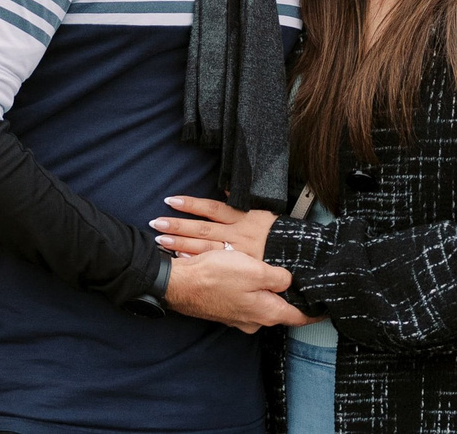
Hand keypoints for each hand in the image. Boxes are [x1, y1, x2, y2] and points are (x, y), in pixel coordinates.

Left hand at [152, 195, 275, 259]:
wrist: (300, 255)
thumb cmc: (281, 232)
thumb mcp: (265, 210)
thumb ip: (243, 200)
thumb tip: (227, 187)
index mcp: (243, 217)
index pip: (212, 208)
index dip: (191, 204)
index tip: (171, 200)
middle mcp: (237, 234)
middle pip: (202, 229)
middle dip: (178, 226)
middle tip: (156, 223)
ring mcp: (236, 253)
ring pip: (204, 248)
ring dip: (181, 245)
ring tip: (160, 241)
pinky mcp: (239, 268)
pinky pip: (215, 266)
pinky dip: (197, 263)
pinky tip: (179, 261)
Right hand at [161, 243, 301, 332]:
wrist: (180, 283)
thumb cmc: (216, 276)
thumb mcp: (255, 270)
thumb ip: (278, 277)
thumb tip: (290, 280)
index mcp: (266, 312)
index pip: (299, 318)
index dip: (315, 312)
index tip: (327, 307)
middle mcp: (254, 320)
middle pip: (281, 309)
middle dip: (291, 297)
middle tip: (302, 280)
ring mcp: (238, 317)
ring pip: (262, 303)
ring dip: (268, 290)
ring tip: (275, 272)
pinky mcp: (226, 309)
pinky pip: (246, 299)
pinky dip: (251, 289)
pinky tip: (248, 274)